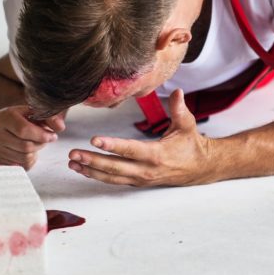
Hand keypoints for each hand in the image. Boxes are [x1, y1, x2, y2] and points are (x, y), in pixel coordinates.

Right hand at [0, 105, 65, 168]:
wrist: (8, 124)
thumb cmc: (24, 118)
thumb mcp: (36, 113)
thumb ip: (50, 118)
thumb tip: (60, 127)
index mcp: (4, 116)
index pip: (23, 129)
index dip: (41, 135)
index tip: (52, 136)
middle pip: (25, 146)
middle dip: (41, 144)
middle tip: (45, 139)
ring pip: (24, 157)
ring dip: (36, 152)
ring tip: (35, 143)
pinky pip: (21, 165)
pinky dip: (30, 160)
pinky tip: (28, 151)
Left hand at [68, 90, 215, 186]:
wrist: (200, 168)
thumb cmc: (191, 145)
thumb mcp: (187, 125)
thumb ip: (179, 109)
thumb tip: (176, 91)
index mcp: (157, 154)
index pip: (131, 150)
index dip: (112, 146)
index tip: (95, 140)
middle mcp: (147, 170)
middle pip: (115, 167)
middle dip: (93, 161)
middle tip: (74, 154)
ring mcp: (141, 179)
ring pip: (112, 177)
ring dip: (91, 171)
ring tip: (73, 163)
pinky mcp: (138, 182)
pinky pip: (115, 181)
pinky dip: (98, 176)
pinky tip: (84, 170)